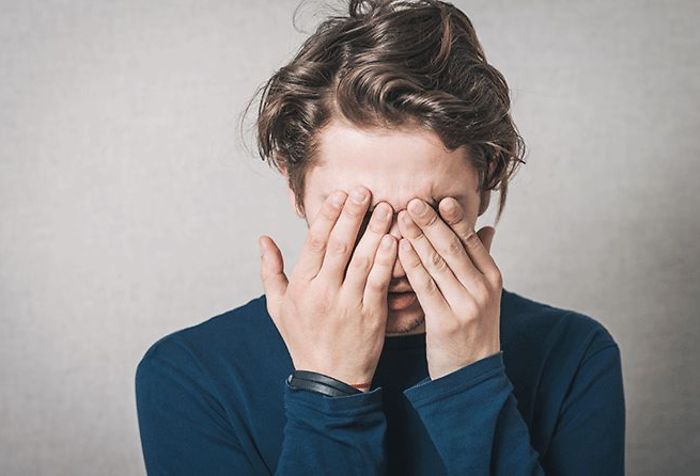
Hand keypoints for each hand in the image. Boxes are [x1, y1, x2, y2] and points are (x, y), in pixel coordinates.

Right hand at [258, 186, 396, 390]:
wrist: (328, 380)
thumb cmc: (302, 339)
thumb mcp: (277, 307)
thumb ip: (271, 271)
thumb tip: (263, 239)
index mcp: (301, 286)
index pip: (315, 242)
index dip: (328, 216)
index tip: (339, 194)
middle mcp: (323, 292)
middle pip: (339, 245)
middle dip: (353, 215)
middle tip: (365, 190)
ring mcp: (348, 304)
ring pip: (362, 260)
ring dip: (375, 231)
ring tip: (387, 208)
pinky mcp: (371, 316)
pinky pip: (379, 282)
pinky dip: (387, 260)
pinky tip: (396, 240)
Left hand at [397, 197, 501, 379]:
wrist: (473, 375)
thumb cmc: (473, 330)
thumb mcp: (485, 295)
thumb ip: (482, 260)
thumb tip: (488, 227)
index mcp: (492, 278)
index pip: (471, 240)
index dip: (454, 218)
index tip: (438, 198)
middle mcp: (482, 288)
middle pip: (453, 247)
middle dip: (432, 221)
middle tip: (413, 200)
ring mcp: (465, 305)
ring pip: (437, 263)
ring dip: (418, 237)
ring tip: (401, 216)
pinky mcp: (445, 321)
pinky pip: (425, 286)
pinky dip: (411, 264)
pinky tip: (399, 248)